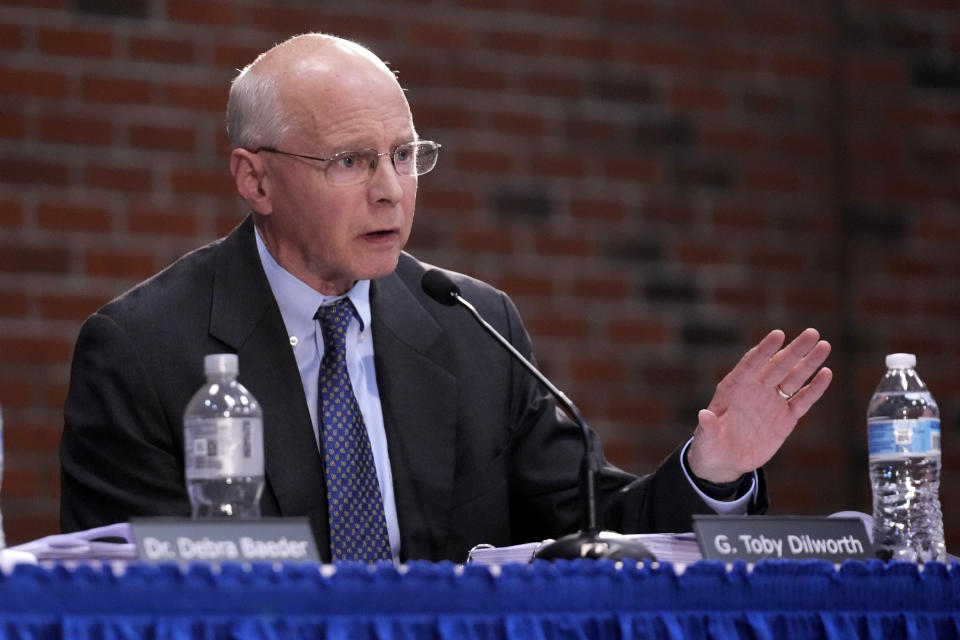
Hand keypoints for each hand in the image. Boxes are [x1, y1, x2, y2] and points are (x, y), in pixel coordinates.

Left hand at [686, 328, 832, 482]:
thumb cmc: (710, 445)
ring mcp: (772, 402)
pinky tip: (826, 373)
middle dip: (794, 350)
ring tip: (824, 345)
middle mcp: (755, 389)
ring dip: (809, 363)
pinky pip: (802, 400)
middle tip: (812, 333)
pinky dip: (814, 388)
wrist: (725, 460)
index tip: (778, 334)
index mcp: (734, 388)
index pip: (751, 364)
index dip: (764, 350)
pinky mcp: (785, 418)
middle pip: (778, 365)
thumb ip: (708, 427)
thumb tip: (704, 416)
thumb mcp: (706, 439)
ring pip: (793, 378)